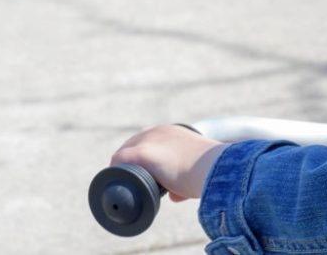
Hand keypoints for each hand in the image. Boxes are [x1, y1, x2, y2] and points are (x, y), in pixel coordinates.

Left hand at [111, 125, 226, 201]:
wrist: (213, 167)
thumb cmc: (209, 171)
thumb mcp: (195, 171)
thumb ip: (184, 180)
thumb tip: (175, 195)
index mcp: (172, 132)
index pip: (149, 142)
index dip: (146, 159)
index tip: (147, 173)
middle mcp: (158, 131)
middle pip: (133, 147)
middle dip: (133, 165)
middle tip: (134, 183)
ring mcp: (148, 141)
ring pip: (125, 154)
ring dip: (124, 169)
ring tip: (123, 184)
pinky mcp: (141, 153)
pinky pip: (118, 161)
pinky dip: (114, 173)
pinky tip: (113, 184)